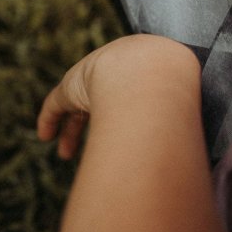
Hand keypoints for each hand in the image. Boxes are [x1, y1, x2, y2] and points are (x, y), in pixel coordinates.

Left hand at [37, 35, 200, 159]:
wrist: (150, 71)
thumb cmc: (171, 91)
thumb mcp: (177, 104)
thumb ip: (179, 126)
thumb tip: (186, 160)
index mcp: (143, 78)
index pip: (126, 99)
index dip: (121, 119)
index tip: (121, 137)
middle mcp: (116, 75)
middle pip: (101, 103)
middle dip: (95, 126)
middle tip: (94, 147)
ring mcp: (93, 79)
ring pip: (77, 107)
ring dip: (71, 131)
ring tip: (65, 154)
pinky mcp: (70, 87)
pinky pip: (56, 104)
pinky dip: (50, 120)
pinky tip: (45, 136)